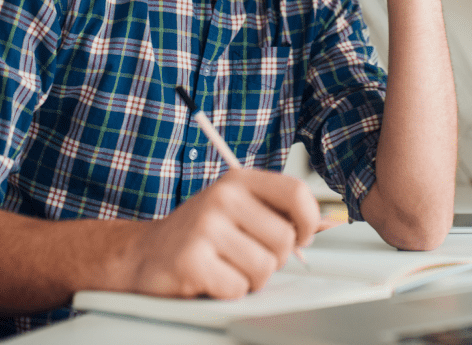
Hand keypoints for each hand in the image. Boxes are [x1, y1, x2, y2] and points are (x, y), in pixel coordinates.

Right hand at [124, 169, 319, 298]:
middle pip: (284, 239)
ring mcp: (205, 227)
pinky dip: (227, 291)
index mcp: (239, 180)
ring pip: (264, 268)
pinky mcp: (192, 260)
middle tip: (246, 256)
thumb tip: (327, 225)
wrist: (143, 254)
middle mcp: (223, 197)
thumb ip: (277, 213)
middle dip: (273, 259)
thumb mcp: (238, 210)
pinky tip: (209, 277)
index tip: (301, 236)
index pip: (297, 193)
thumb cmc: (199, 235)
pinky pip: (237, 287)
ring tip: (226, 266)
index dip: (308, 221)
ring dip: (250, 279)